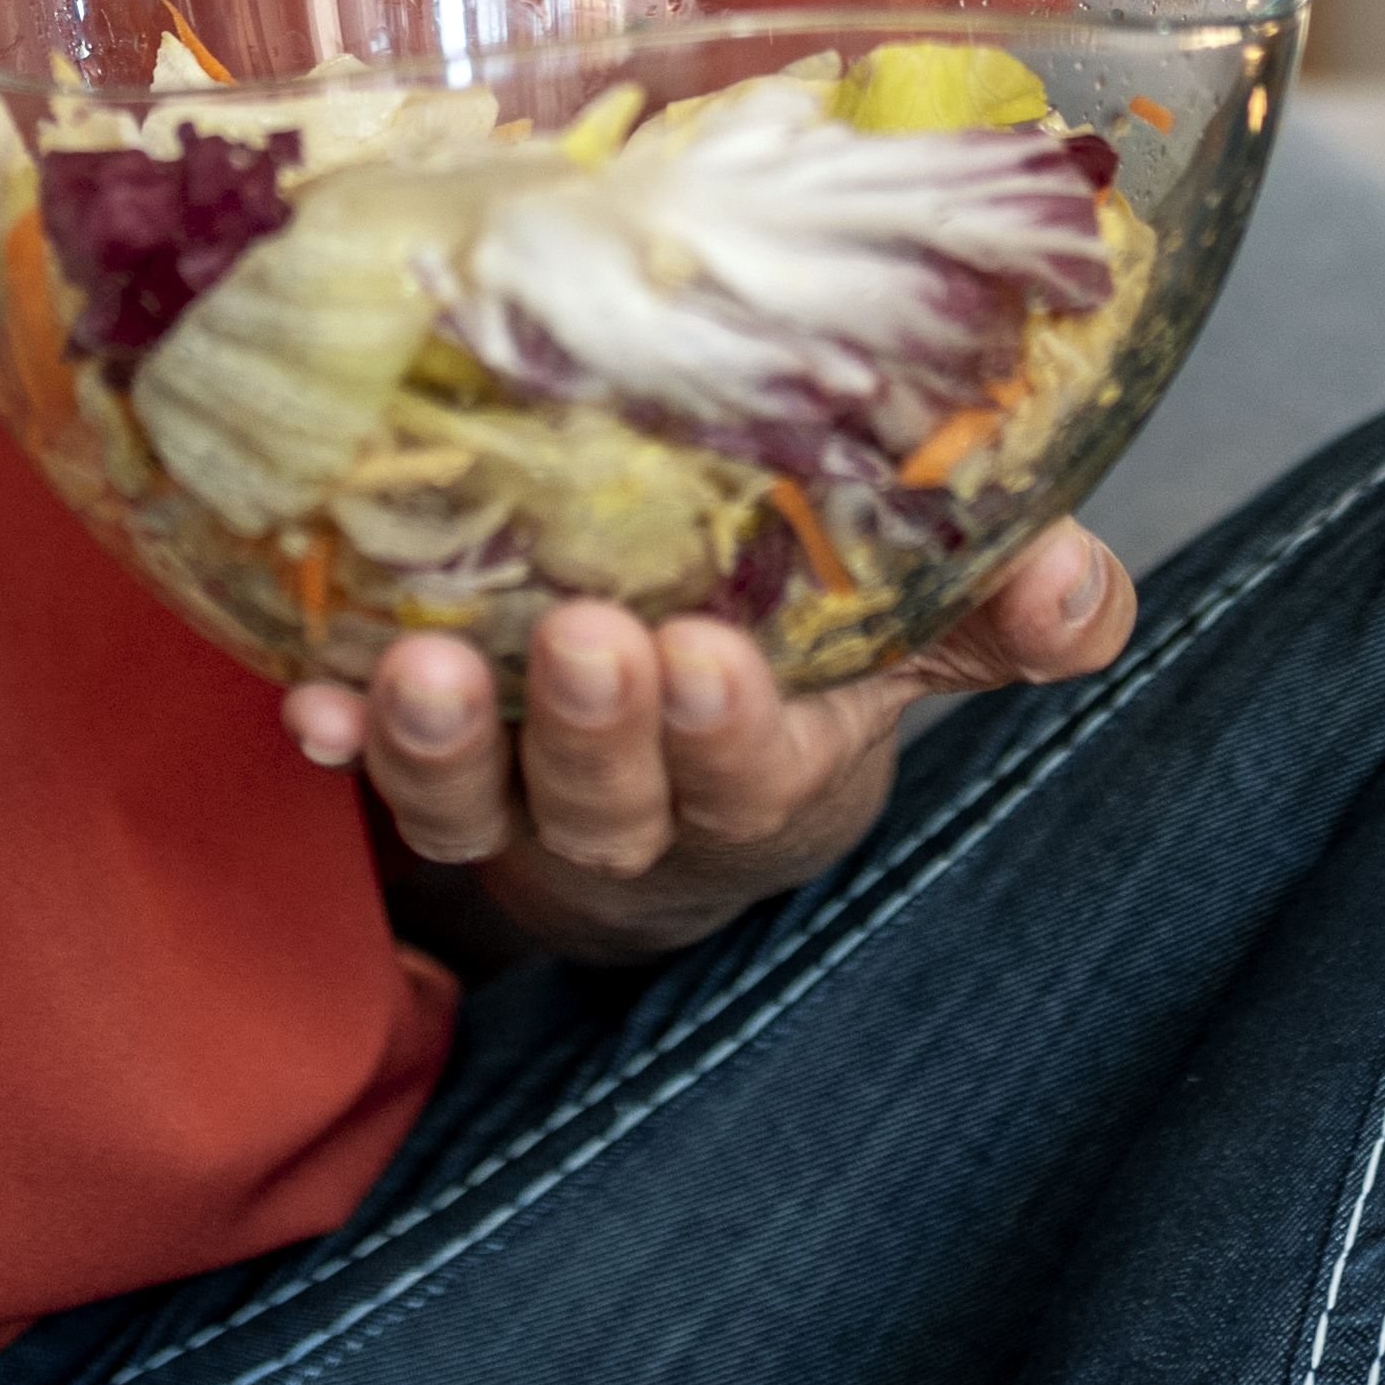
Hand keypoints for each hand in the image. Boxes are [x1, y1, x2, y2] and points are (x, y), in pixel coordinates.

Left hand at [279, 524, 1135, 963]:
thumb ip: (1004, 608)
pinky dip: (343, 740)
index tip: (712, 657)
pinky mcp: (433, 778)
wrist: (676, 765)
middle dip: (597, 727)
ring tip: (423, 666)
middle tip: (582, 637)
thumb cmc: (806, 671)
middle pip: (614, 797)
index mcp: (772, 772)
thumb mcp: (912, 638)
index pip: (759, 772)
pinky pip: (375, 778)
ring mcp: (526, 806)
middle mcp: (643, 810)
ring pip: (481, 803)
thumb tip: (1078, 574)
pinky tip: (307, 696)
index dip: (731, 730)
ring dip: (444, 744)